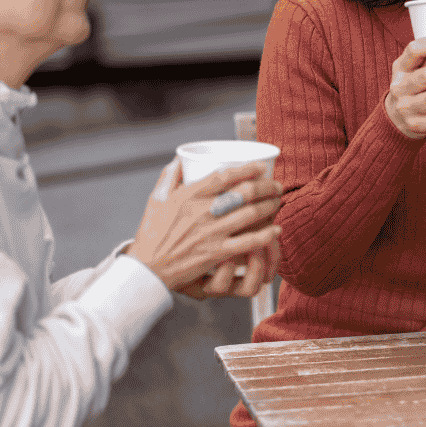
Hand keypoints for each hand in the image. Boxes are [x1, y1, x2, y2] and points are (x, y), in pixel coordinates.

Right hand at [128, 159, 282, 295]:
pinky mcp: (217, 252)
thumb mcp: (156, 199)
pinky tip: (276, 230)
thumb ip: (169, 176)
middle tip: (275, 185)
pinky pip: (248, 242)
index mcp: (189, 195)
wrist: (148, 268)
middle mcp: (203, 211)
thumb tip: (180, 158)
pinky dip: (266, 235)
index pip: (224, 176)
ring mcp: (211, 232)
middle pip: (244, 192)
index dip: (247, 169)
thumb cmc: (151, 233)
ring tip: (278, 202)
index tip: (261, 166)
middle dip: (266, 186)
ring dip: (269, 206)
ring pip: (250, 214)